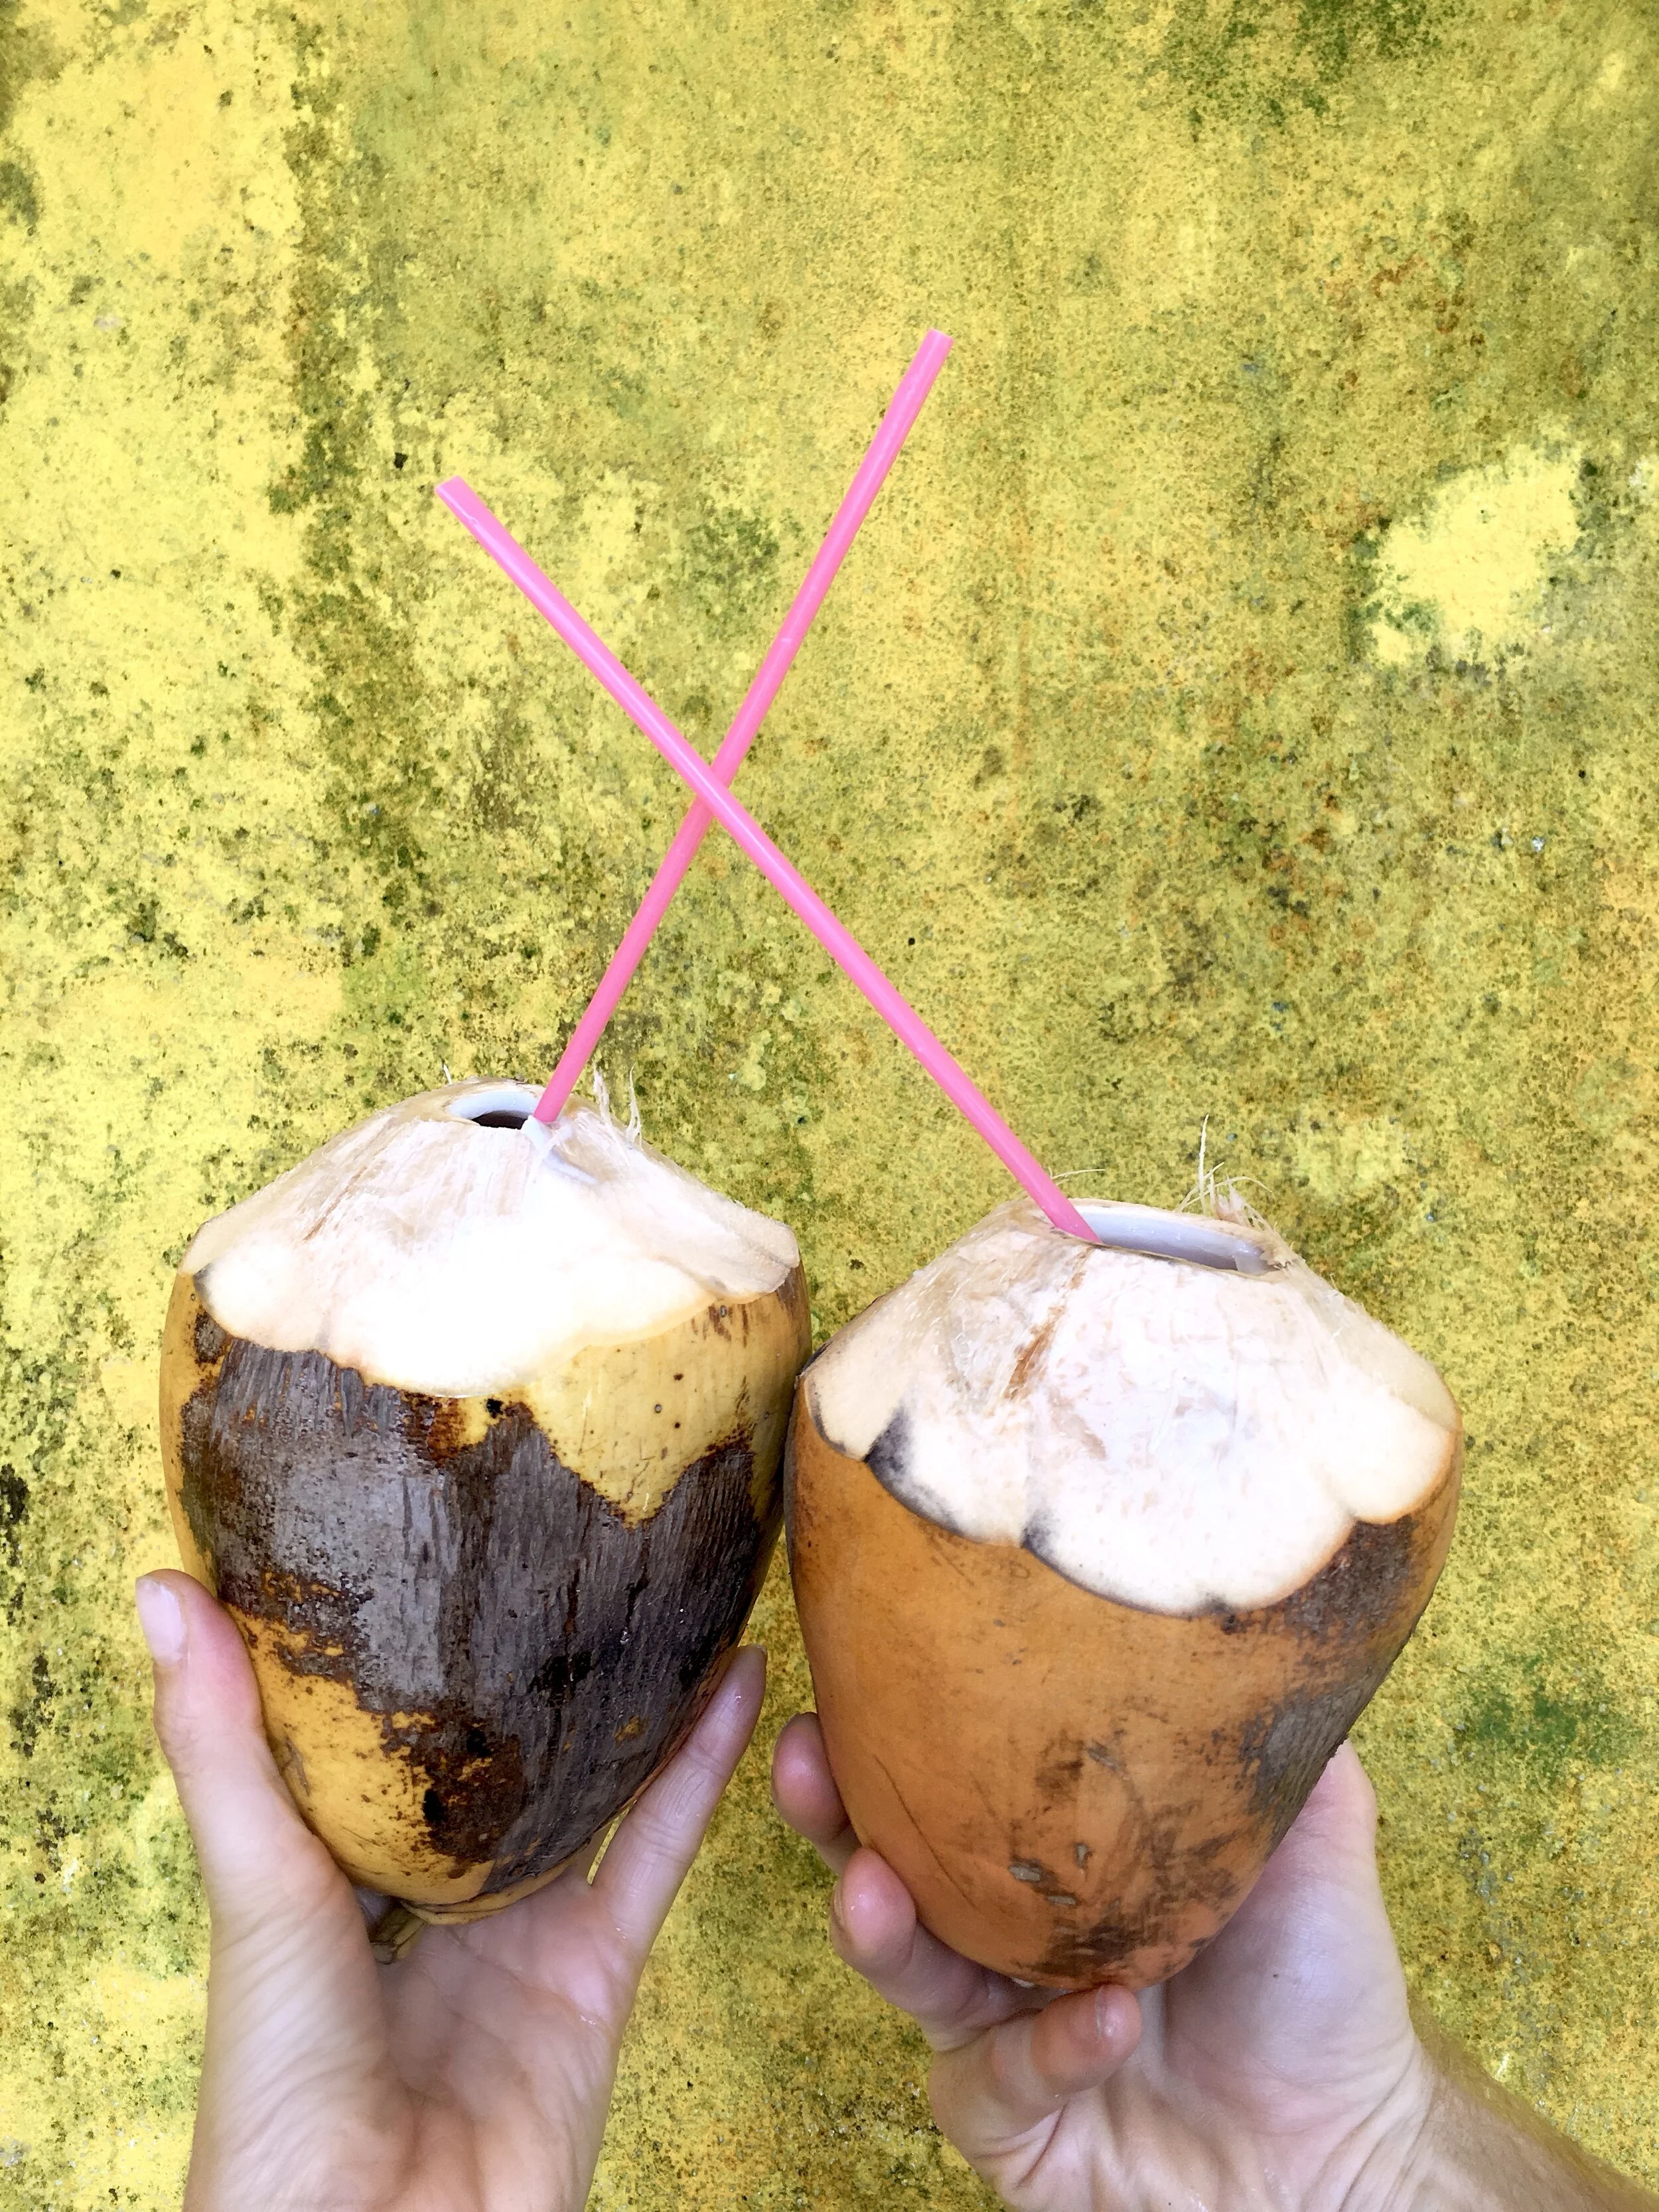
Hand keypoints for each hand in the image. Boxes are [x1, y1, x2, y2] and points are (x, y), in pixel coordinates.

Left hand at [137, 1569, 765, 2211]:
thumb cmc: (279, 2092)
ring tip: (670, 1577)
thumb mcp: (253, 1889)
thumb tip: (162, 1587)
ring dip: (631, 1691)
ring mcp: (522, 1930)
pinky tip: (740, 1679)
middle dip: (530, 1651)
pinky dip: (703, 1766)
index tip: (427, 1516)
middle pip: (496, 1748)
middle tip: (567, 1524)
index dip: (402, 1629)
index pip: (376, 1725)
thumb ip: (223, 1746)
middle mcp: (433, 1891)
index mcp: (335, 1867)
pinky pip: (659, 1849)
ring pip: (590, 1783)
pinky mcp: (598, 1970)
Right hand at [772, 1713, 1430, 2211]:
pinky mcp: (1016, 2128)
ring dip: (881, 1928)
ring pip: (906, 1972)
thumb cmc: (1324, 1985)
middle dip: (831, 1812)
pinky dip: (1043, 2048)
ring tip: (874, 1889)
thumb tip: (1260, 1611)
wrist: (1358, 2146)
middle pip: (887, 1863)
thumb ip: (1269, 1741)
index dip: (891, 1731)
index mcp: (1055, 1862)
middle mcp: (1011, 1941)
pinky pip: (993, 2082)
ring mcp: (1003, 2035)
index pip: (951, 1784)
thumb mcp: (1307, 1833)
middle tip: (804, 1760)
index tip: (847, 1667)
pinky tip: (1104, 2018)